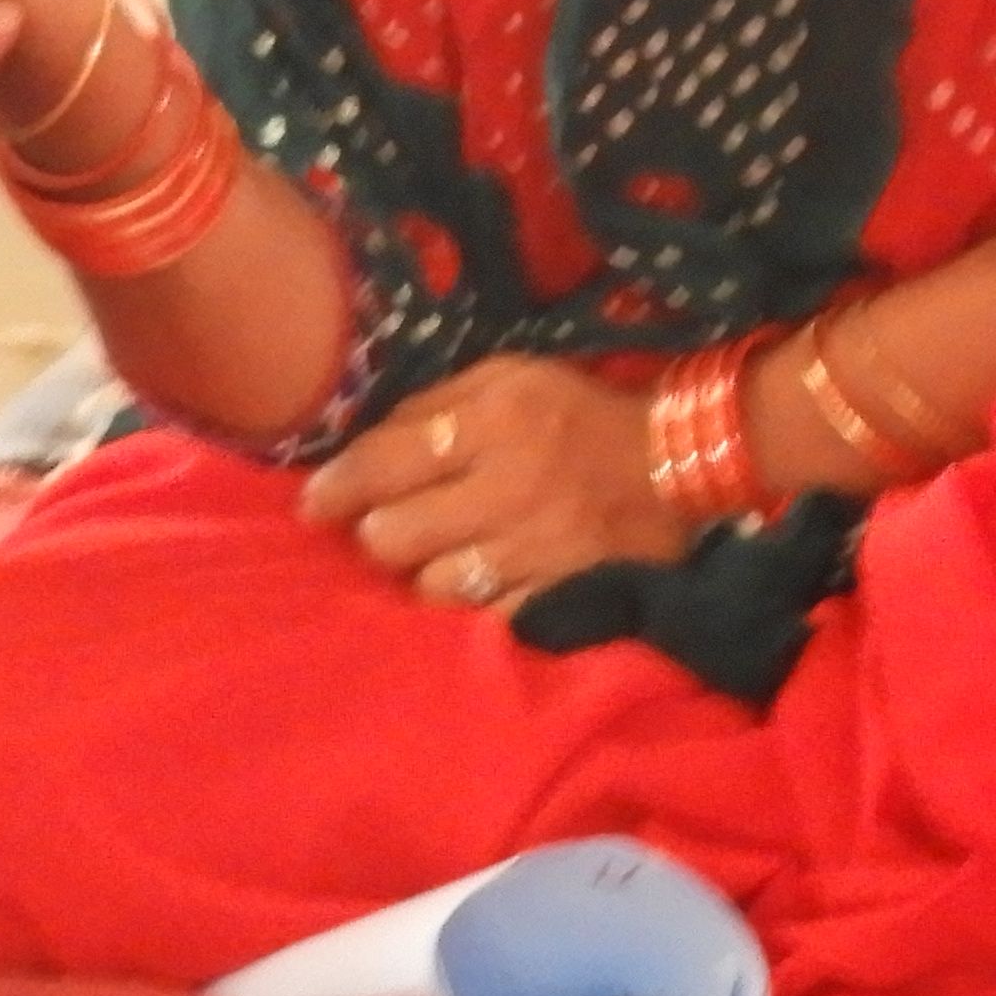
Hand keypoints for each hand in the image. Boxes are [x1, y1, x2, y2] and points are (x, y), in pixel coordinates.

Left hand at [296, 355, 694, 609]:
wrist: (683, 466)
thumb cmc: (582, 414)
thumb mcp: (511, 377)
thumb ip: (437, 403)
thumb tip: (370, 441)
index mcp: (493, 421)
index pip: (385, 462)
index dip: (336, 488)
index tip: (311, 503)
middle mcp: (507, 487)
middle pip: (395, 535)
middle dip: (377, 533)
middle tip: (382, 527)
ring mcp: (534, 550)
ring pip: (432, 586)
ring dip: (421, 573)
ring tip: (434, 556)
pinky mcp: (559, 596)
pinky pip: (485, 618)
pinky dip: (469, 607)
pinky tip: (474, 586)